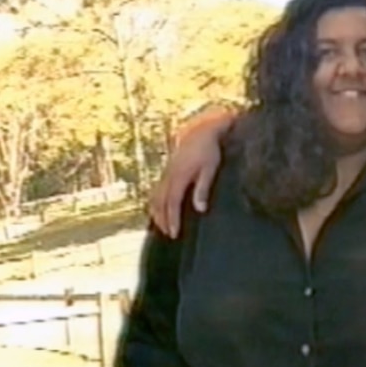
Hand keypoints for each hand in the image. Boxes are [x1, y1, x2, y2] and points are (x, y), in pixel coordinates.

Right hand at [149, 116, 227, 237]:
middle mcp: (169, 176)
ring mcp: (166, 172)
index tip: (175, 234)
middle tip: (170, 235)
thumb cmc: (209, 150)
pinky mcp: (167, 170)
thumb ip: (203, 188)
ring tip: (163, 227)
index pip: (173, 203)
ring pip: (156, 196)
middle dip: (164, 220)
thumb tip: (200, 209)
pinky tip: (158, 210)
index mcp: (179, 176)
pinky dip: (155, 202)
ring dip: (158, 213)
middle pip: (162, 202)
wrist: (200, 131)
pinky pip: (156, 190)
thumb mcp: (210, 168)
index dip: (173, 219)